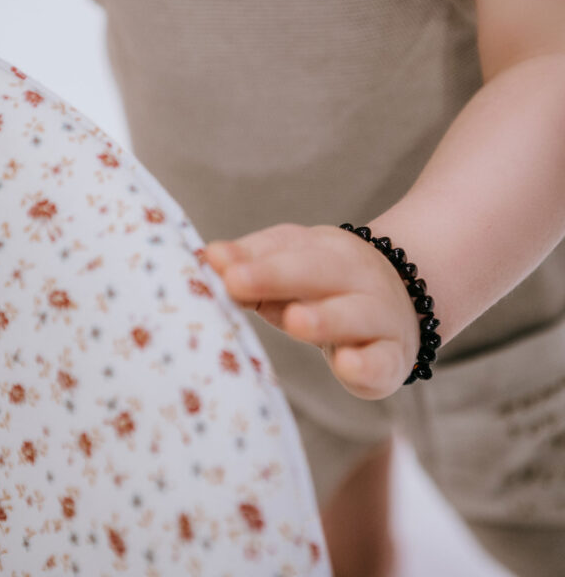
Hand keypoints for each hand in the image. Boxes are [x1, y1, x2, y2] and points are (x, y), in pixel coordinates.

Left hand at [204, 223, 419, 399]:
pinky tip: (347, 365)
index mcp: (325, 248)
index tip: (215, 261)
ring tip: (295, 321)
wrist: (401, 303)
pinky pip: (384, 361)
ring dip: (325, 317)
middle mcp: (355, 275)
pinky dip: (367, 364)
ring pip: (353, 314)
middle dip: (276, 275)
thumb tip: (210, 256)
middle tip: (236, 281)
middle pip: (318, 270)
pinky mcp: (393, 357)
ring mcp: (379, 314)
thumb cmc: (326, 288)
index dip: (252, 254)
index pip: (287, 245)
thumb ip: (252, 263)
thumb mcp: (291, 268)